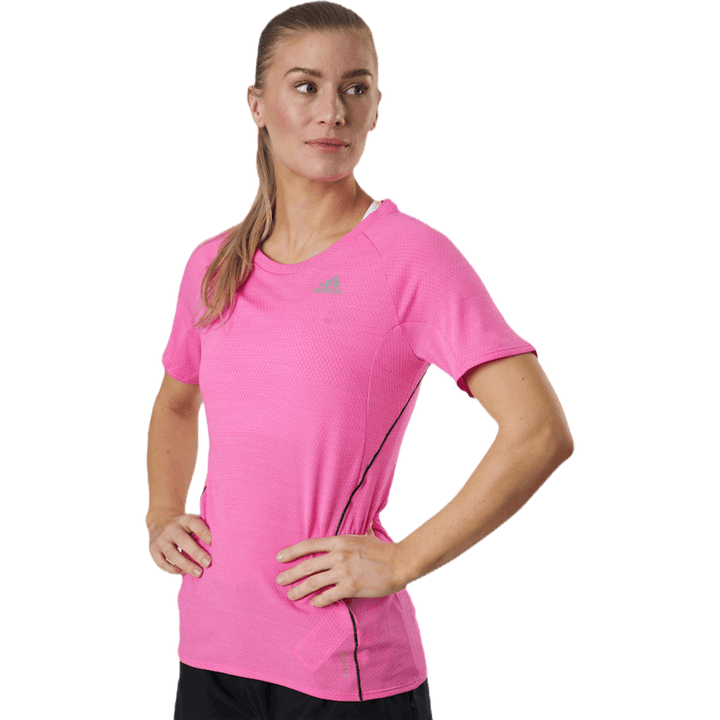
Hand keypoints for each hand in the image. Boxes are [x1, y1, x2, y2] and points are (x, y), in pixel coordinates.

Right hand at [145, 511, 211, 577]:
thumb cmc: (185, 527)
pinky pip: (161, 562)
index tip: (212, 542)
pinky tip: (183, 573)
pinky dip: (172, 569)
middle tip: (208, 563)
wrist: (160, 522)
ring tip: (199, 573)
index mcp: (184, 519)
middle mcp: (171, 528)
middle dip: (196, 553)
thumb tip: (222, 544)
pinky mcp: (153, 549)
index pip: (194, 523)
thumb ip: (203, 530)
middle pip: (183, 540)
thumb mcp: (193, 522)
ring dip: (186, 565)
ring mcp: (160, 539)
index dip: (203, 532)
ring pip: (172, 554)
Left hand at [275, 525, 404, 607]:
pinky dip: (319, 601)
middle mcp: (338, 555)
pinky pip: (328, 596)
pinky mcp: (350, 587)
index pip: (309, 545)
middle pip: (307, 566)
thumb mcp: (367, 534)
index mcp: (339, 541)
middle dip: (290, 574)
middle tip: (279, 580)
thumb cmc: (384, 549)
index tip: (280, 557)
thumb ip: (360, 529)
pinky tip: (314, 603)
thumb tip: (364, 520)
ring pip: (314, 582)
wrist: (399, 562)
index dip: (292, 552)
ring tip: (291, 595)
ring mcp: (343, 572)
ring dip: (299, 590)